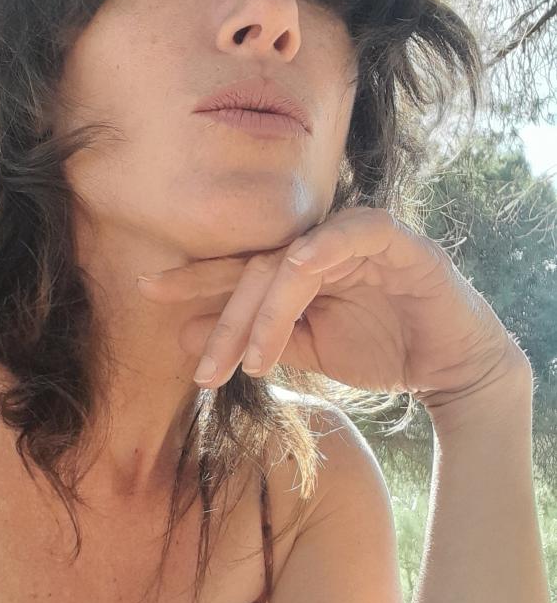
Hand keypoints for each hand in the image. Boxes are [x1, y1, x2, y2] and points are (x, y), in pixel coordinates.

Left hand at [138, 206, 529, 410]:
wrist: (453, 369)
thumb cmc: (383, 350)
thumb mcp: (306, 349)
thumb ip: (255, 338)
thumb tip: (181, 336)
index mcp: (299, 262)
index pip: (239, 267)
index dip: (196, 279)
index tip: (150, 294)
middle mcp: (322, 241)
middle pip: (256, 267)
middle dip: (223, 317)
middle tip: (198, 365)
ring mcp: (358, 235)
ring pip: (292, 260)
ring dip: (264, 313)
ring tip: (248, 364)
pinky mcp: (397, 240)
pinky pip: (351, 233)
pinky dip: (320, 251)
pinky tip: (295, 275)